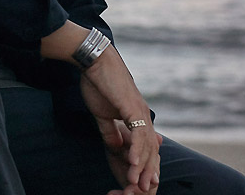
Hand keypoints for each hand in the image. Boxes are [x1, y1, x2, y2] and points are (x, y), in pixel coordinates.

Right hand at [80, 48, 160, 194]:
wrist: (95, 62)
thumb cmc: (98, 83)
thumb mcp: (103, 114)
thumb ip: (111, 131)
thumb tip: (116, 148)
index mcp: (137, 116)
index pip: (145, 146)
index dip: (145, 164)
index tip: (141, 181)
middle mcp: (144, 116)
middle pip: (150, 149)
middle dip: (147, 171)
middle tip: (143, 189)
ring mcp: (141, 112)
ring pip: (146, 146)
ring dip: (141, 166)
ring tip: (136, 182)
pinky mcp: (134, 109)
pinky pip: (138, 134)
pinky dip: (136, 150)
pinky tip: (132, 163)